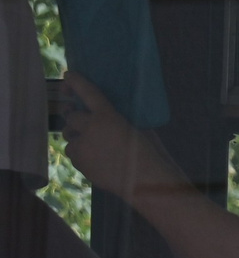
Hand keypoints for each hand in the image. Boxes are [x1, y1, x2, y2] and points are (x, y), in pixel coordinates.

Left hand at [59, 73, 168, 201]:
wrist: (145, 182)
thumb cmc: (150, 153)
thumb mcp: (139, 129)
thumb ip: (121, 119)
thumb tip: (112, 116)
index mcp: (108, 117)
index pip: (88, 93)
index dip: (77, 82)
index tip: (68, 75)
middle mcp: (90, 130)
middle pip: (71, 118)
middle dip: (75, 119)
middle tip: (83, 122)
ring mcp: (82, 148)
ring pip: (70, 139)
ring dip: (78, 138)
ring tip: (94, 146)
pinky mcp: (80, 164)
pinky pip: (75, 156)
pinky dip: (82, 155)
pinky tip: (98, 161)